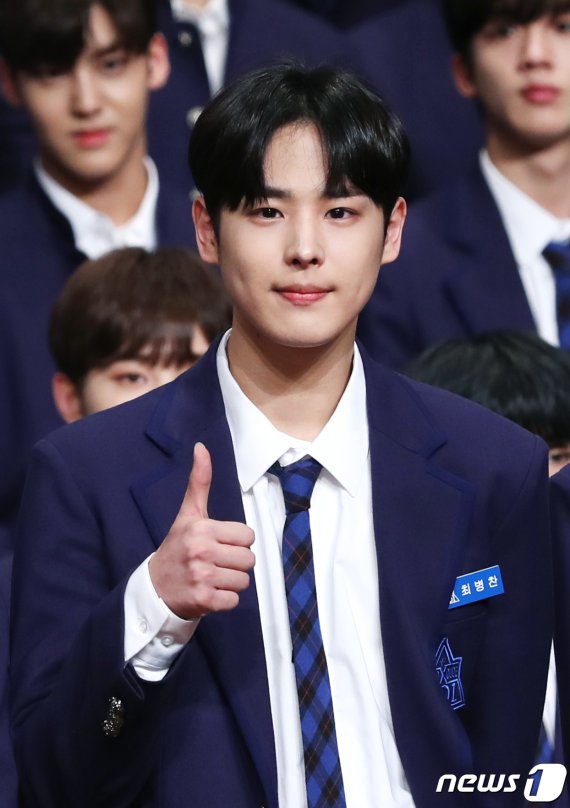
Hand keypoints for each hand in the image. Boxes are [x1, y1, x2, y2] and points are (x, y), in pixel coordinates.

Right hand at [148, 442, 254, 618]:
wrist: (154, 588)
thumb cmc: (177, 547)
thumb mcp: (188, 514)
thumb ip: (199, 482)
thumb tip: (201, 447)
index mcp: (201, 528)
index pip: (247, 536)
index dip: (236, 541)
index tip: (218, 544)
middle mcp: (201, 551)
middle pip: (248, 559)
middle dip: (236, 563)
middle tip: (216, 563)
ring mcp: (202, 577)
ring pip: (244, 581)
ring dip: (231, 582)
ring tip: (212, 577)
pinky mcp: (204, 600)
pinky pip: (234, 600)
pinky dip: (225, 600)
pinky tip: (209, 592)